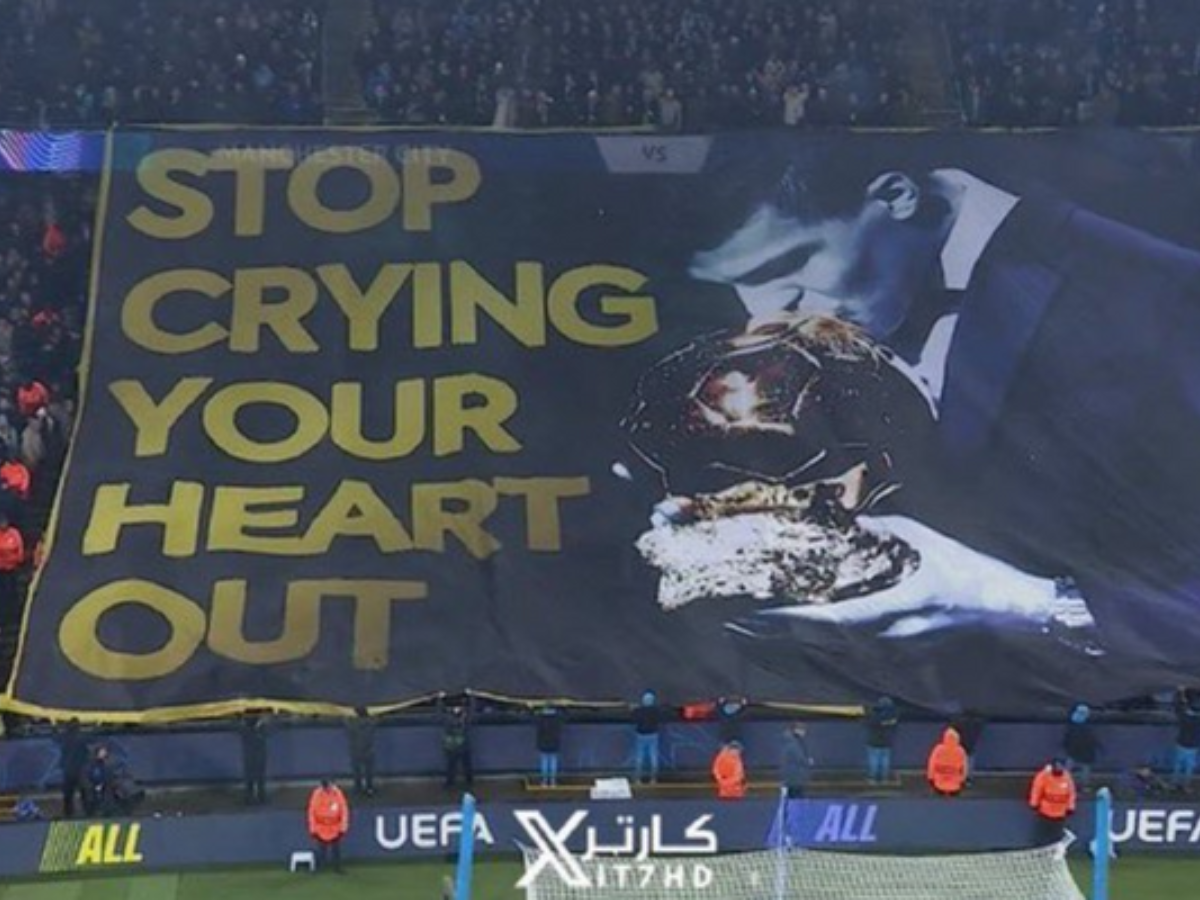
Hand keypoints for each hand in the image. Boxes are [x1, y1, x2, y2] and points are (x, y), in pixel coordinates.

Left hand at [736, 515, 1101, 643]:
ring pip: (827, 661)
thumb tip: (844, 520)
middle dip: (772, 638)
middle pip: (815, 647)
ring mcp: (892, 662)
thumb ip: (880, 532)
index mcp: (890, 615)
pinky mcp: (900, 669)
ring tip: (750, 638)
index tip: (751, 616)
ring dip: (789, 650)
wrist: (1016, 619)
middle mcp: (884, 646)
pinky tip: (795, 653)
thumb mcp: (925, 543)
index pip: (825, 623)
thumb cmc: (974, 578)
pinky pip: (847, 667)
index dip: (786, 622)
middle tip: (732, 626)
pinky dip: (816, 658)